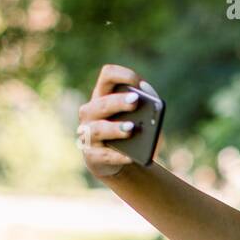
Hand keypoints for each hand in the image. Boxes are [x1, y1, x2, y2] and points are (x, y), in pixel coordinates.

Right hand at [77, 63, 144, 179]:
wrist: (123, 163)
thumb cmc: (134, 136)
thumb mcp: (144, 122)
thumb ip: (149, 114)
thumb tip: (152, 116)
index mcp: (103, 96)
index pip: (107, 75)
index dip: (122, 75)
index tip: (139, 84)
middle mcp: (91, 113)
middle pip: (101, 103)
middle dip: (118, 101)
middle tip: (135, 100)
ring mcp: (87, 135)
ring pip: (97, 129)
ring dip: (114, 128)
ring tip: (131, 128)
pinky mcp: (92, 157)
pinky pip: (103, 156)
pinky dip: (117, 156)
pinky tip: (130, 157)